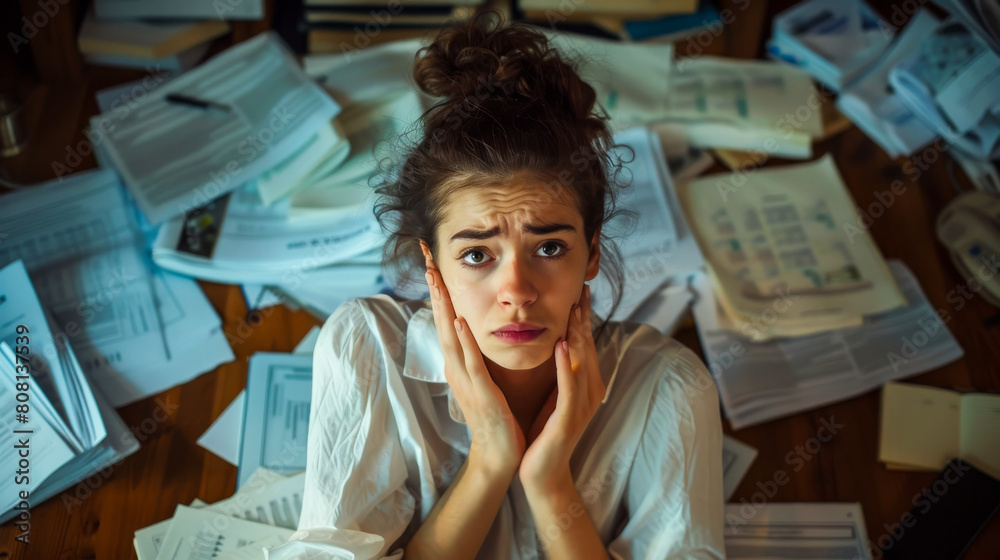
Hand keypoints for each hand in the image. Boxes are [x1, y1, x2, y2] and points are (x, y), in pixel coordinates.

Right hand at [422, 245, 524, 478]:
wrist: (499, 454)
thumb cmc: (497, 415)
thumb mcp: (485, 377)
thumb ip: (479, 353)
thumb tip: (477, 328)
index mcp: (459, 362)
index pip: (446, 318)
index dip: (439, 289)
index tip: (433, 260)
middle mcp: (456, 367)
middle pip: (440, 319)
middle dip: (434, 287)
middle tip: (426, 256)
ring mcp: (465, 379)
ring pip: (450, 335)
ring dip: (443, 305)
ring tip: (437, 278)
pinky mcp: (480, 393)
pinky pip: (471, 362)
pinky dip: (464, 340)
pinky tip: (460, 321)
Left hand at [518, 284, 604, 492]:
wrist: (541, 473)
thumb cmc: (544, 432)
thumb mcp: (552, 394)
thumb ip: (559, 371)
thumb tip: (555, 341)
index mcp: (585, 385)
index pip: (584, 344)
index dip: (583, 317)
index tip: (580, 290)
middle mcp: (589, 391)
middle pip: (587, 347)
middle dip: (584, 318)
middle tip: (582, 289)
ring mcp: (582, 405)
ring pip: (581, 362)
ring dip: (577, 334)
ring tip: (573, 308)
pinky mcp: (569, 418)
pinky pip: (569, 386)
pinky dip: (565, 363)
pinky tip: (560, 344)